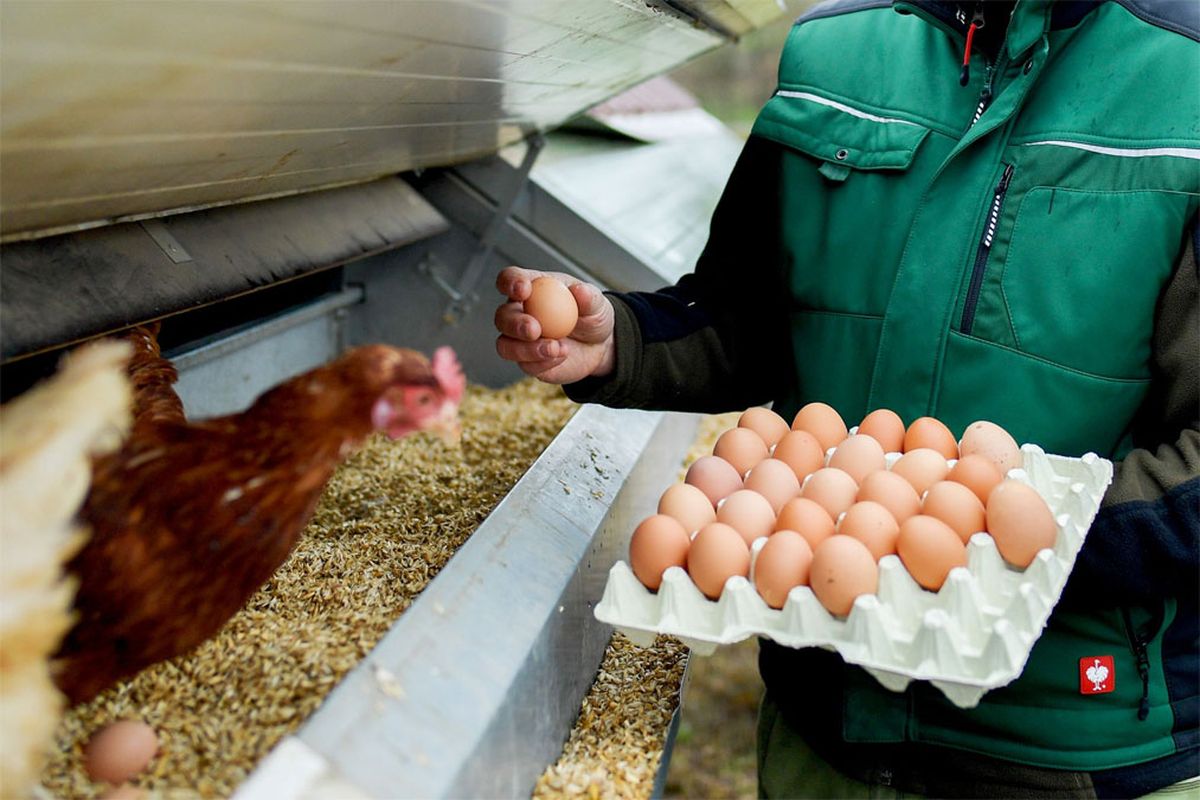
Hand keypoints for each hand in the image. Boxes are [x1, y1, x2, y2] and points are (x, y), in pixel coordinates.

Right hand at [494, 267, 615, 383]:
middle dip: (514, 323)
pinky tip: (561, 355)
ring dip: (526, 349)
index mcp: (531, 289)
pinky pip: (525, 365)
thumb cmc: (592, 317)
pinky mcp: (527, 362)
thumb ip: (589, 297)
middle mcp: (518, 313)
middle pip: (502, 316)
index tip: (524, 290)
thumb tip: (579, 291)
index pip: (509, 280)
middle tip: (534, 329)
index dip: (510, 282)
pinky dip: (543, 362)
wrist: (599, 347)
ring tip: (554, 348)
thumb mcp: (597, 304)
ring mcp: (519, 340)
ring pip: (505, 346)